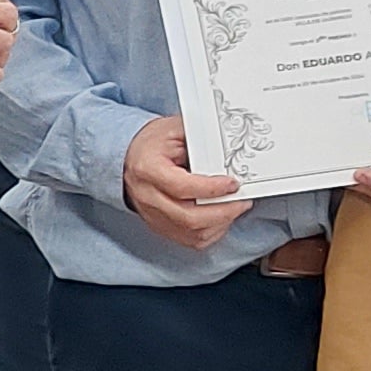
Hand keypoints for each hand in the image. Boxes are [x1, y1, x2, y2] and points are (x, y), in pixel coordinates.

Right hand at [122, 113, 251, 250]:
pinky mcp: (159, 226)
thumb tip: (228, 154)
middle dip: (223, 212)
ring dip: (219, 224)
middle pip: (188, 217)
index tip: (232, 184)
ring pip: (191, 233)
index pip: (182, 187)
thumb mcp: (175, 130)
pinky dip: (210, 233)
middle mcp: (147, 197)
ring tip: (233, 209)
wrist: (129, 157)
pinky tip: (219, 220)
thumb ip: (201, 140)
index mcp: (148, 170)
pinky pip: (189, 240)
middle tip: (241, 202)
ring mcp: (152, 215)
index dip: (212, 189)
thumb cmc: (152, 143)